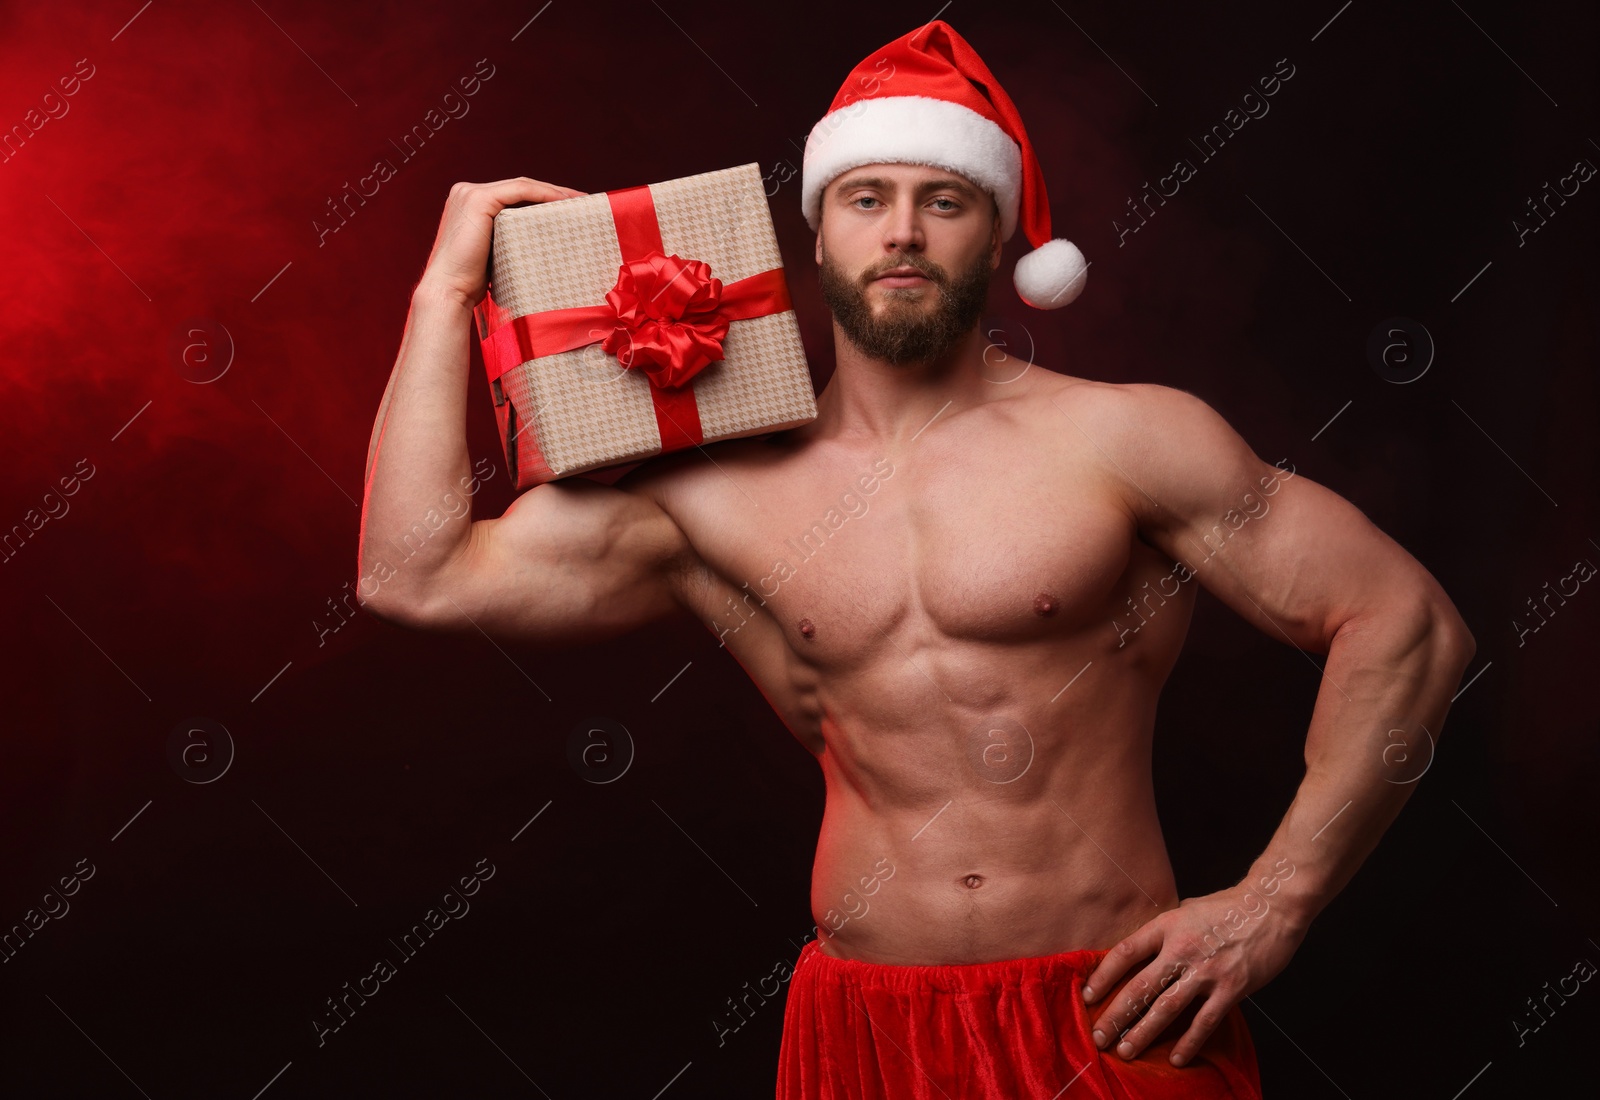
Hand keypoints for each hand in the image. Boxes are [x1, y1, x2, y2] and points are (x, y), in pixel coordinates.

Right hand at [416, 177, 585, 308]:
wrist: (450, 291)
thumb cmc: (472, 282)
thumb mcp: (495, 252)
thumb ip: (509, 238)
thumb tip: (541, 242)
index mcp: (470, 202)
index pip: (513, 195)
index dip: (543, 198)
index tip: (570, 207)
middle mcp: (468, 192)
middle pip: (520, 188)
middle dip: (553, 193)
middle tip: (581, 203)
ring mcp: (471, 193)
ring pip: (522, 187)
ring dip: (554, 192)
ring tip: (579, 202)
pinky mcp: (478, 199)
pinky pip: (519, 191)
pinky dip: (544, 195)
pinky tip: (564, 202)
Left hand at [1081, 886, 1307, 1066]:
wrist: (1272, 907)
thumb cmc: (1229, 906)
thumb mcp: (1188, 909)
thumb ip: (1168, 931)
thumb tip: (1147, 949)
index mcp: (1167, 926)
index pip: (1126, 953)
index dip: (1104, 976)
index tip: (1088, 996)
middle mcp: (1182, 949)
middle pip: (1140, 987)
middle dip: (1116, 1015)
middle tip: (1099, 1037)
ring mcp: (1206, 971)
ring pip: (1166, 1008)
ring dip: (1143, 1033)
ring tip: (1125, 1051)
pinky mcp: (1231, 988)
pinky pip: (1204, 1022)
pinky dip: (1189, 1043)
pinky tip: (1176, 1058)